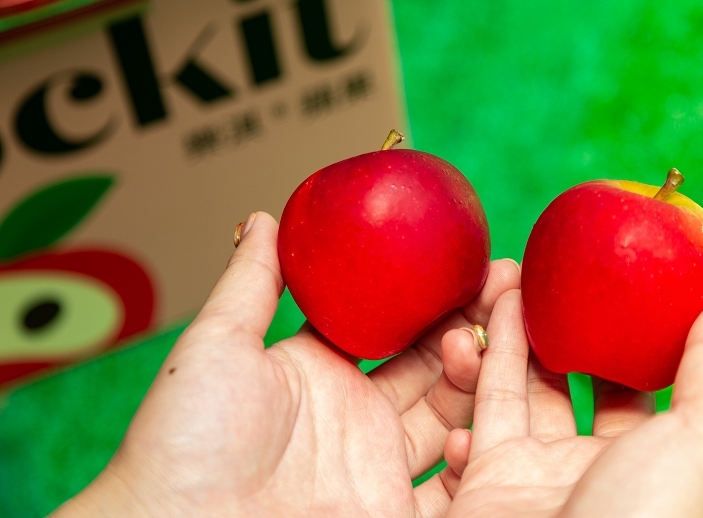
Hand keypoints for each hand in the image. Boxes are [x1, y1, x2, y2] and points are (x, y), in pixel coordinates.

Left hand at [53, 212, 519, 517]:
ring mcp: (379, 466)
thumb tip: (266, 218)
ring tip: (511, 324)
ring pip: (455, 412)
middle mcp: (357, 417)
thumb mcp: (218, 347)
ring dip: (486, 370)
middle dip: (475, 323)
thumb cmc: (187, 441)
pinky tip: (495, 398)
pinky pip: (455, 480)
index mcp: (321, 372)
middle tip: (508, 283)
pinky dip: (479, 443)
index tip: (473, 261)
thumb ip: (252, 283)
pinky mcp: (395, 513)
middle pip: (434, 363)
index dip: (434, 295)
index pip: (394, 325)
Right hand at [443, 289, 702, 517]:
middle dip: (558, 329)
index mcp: (652, 464)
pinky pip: (481, 412)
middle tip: (546, 274)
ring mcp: (535, 475)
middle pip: (570, 383)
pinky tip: (479, 328)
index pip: (636, 386)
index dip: (623, 334)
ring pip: (519, 389)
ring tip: (510, 280)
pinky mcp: (486, 480)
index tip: (609, 284)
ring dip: (512, 335)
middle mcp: (592, 470)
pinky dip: (477, 368)